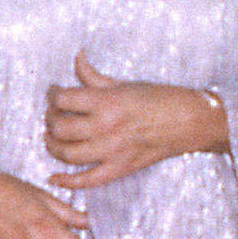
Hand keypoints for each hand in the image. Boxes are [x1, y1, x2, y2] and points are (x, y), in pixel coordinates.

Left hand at [44, 52, 227, 190]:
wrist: (188, 121)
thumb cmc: (158, 98)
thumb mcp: (123, 83)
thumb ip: (93, 75)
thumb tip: (77, 57)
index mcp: (106, 101)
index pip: (63, 99)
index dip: (52, 95)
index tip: (53, 93)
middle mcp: (105, 127)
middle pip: (60, 127)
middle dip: (49, 120)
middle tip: (51, 115)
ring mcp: (111, 151)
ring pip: (67, 154)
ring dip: (52, 146)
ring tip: (51, 138)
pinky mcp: (120, 168)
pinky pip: (87, 180)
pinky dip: (68, 181)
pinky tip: (54, 177)